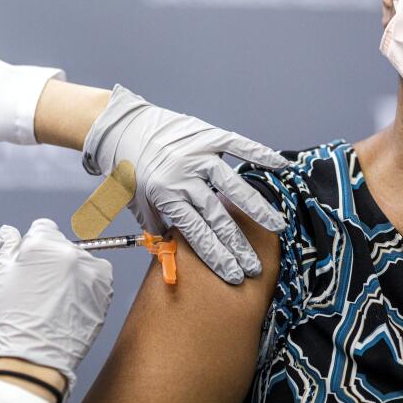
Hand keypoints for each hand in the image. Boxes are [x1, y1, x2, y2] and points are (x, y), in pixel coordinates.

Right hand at [0, 218, 113, 393]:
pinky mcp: (105, 286)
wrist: (39, 353)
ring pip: (82, 259)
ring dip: (74, 270)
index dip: (36, 247)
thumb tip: (10, 231)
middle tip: (44, 286)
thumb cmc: (17, 317)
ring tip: (60, 297)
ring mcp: (90, 268)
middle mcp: (69, 252)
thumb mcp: (2, 278)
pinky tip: (74, 300)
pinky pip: (98, 274)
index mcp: (42, 245)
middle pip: (62, 244)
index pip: (43, 228)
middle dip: (54, 259)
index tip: (34, 265)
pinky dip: (89, 283)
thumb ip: (8, 248)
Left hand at [82, 85, 288, 283]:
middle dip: (237, 245)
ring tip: (276, 226)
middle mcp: (182, 176)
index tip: (234, 274)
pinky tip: (279, 167)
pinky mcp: (207, 135)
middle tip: (254, 265)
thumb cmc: (131, 170)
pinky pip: (237, 145)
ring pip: (231, 185)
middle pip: (217, 216)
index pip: (196, 233)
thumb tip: (175, 253)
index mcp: (164, 195)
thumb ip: (159, 227)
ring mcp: (197, 155)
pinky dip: (259, 154)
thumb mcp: (138, 203)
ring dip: (256, 208)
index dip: (217, 256)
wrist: (124, 128)